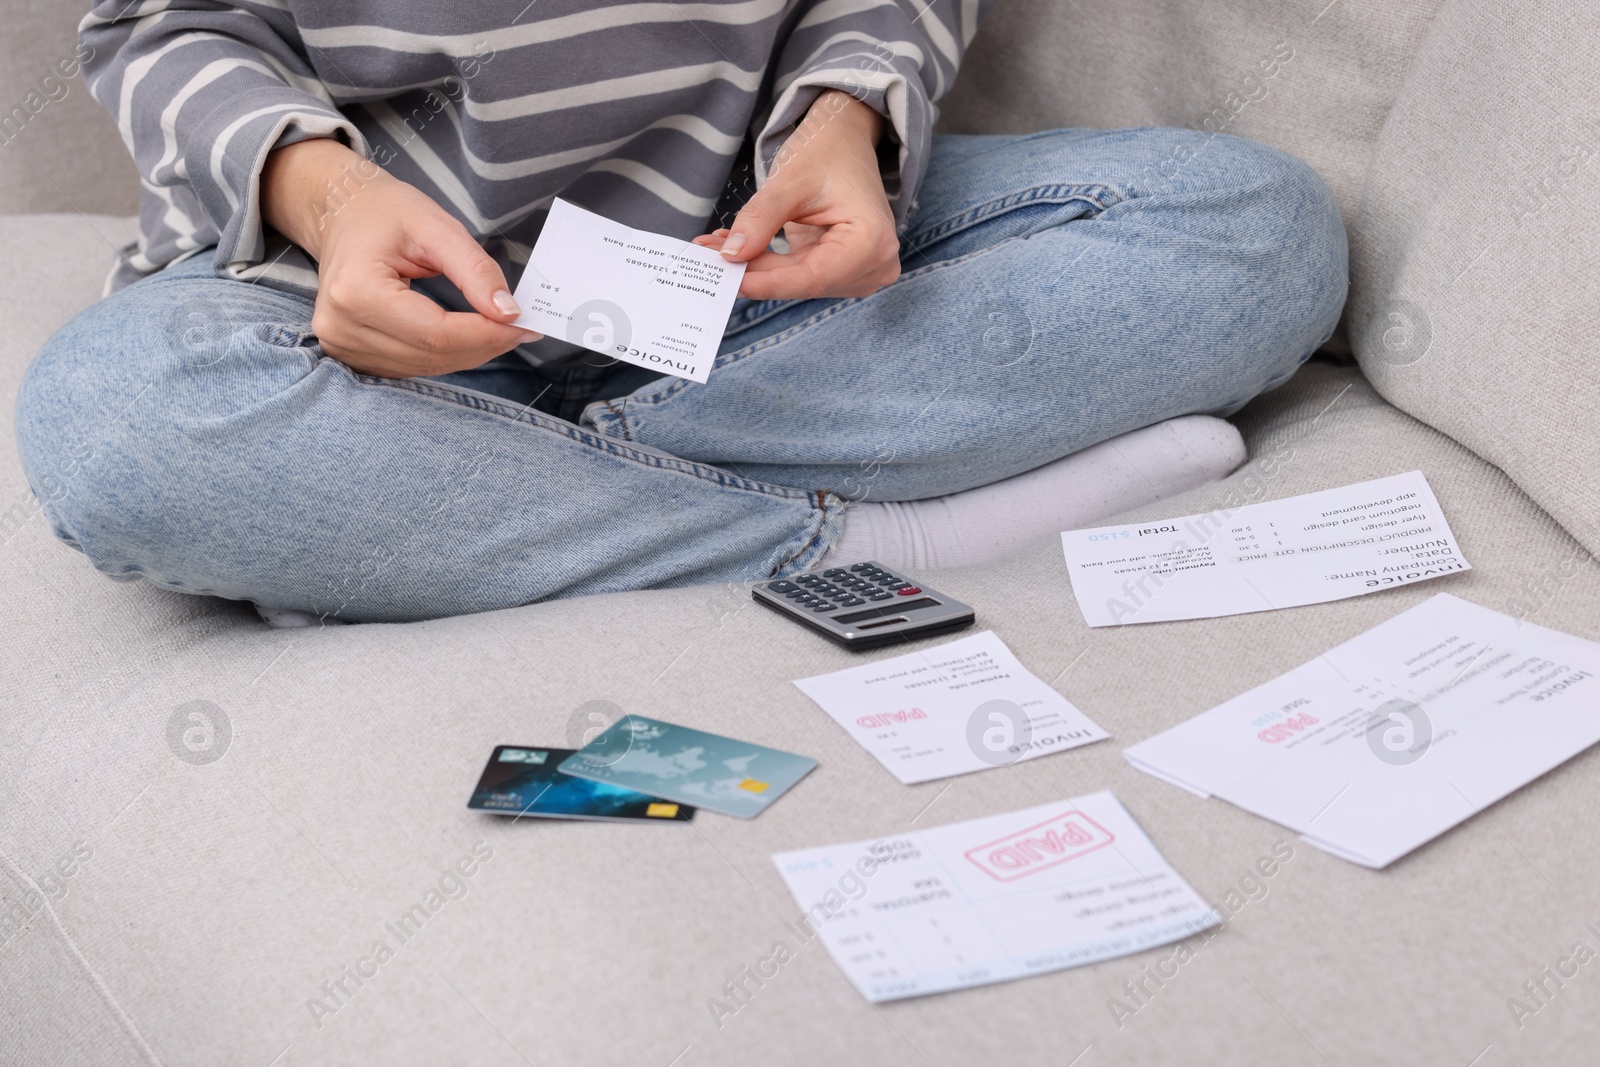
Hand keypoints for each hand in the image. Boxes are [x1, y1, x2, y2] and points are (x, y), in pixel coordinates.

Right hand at [260, 138, 539, 377]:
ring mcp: (342, 346)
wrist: (341, 214)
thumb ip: (475, 271)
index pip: (436, 333)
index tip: (525, 324)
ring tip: (499, 328)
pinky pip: (413, 367)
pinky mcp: (351, 355)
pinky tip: (468, 336)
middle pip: (433, 354)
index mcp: (356, 291)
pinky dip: (448, 355)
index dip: (487, 334)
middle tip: (521, 327)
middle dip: (486, 344)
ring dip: (470, 353)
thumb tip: (509, 313)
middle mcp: (342, 327)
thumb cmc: (385, 213)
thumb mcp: (437, 227)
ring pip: (427, 367)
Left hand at [694, 90, 899, 300]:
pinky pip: (797, 275)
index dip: (766, 281)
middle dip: (753, 271)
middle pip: (802, 281)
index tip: (727, 280)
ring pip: (796, 282)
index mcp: (871, 242)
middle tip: (705, 257)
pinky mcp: (841, 270)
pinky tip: (735, 248)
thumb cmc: (827, 152)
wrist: (845, 140)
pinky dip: (765, 263)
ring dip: (755, 268)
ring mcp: (859, 271)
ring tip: (714, 247)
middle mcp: (873, 264)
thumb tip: (730, 256)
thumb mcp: (790, 181)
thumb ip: (760, 220)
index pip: (813, 277)